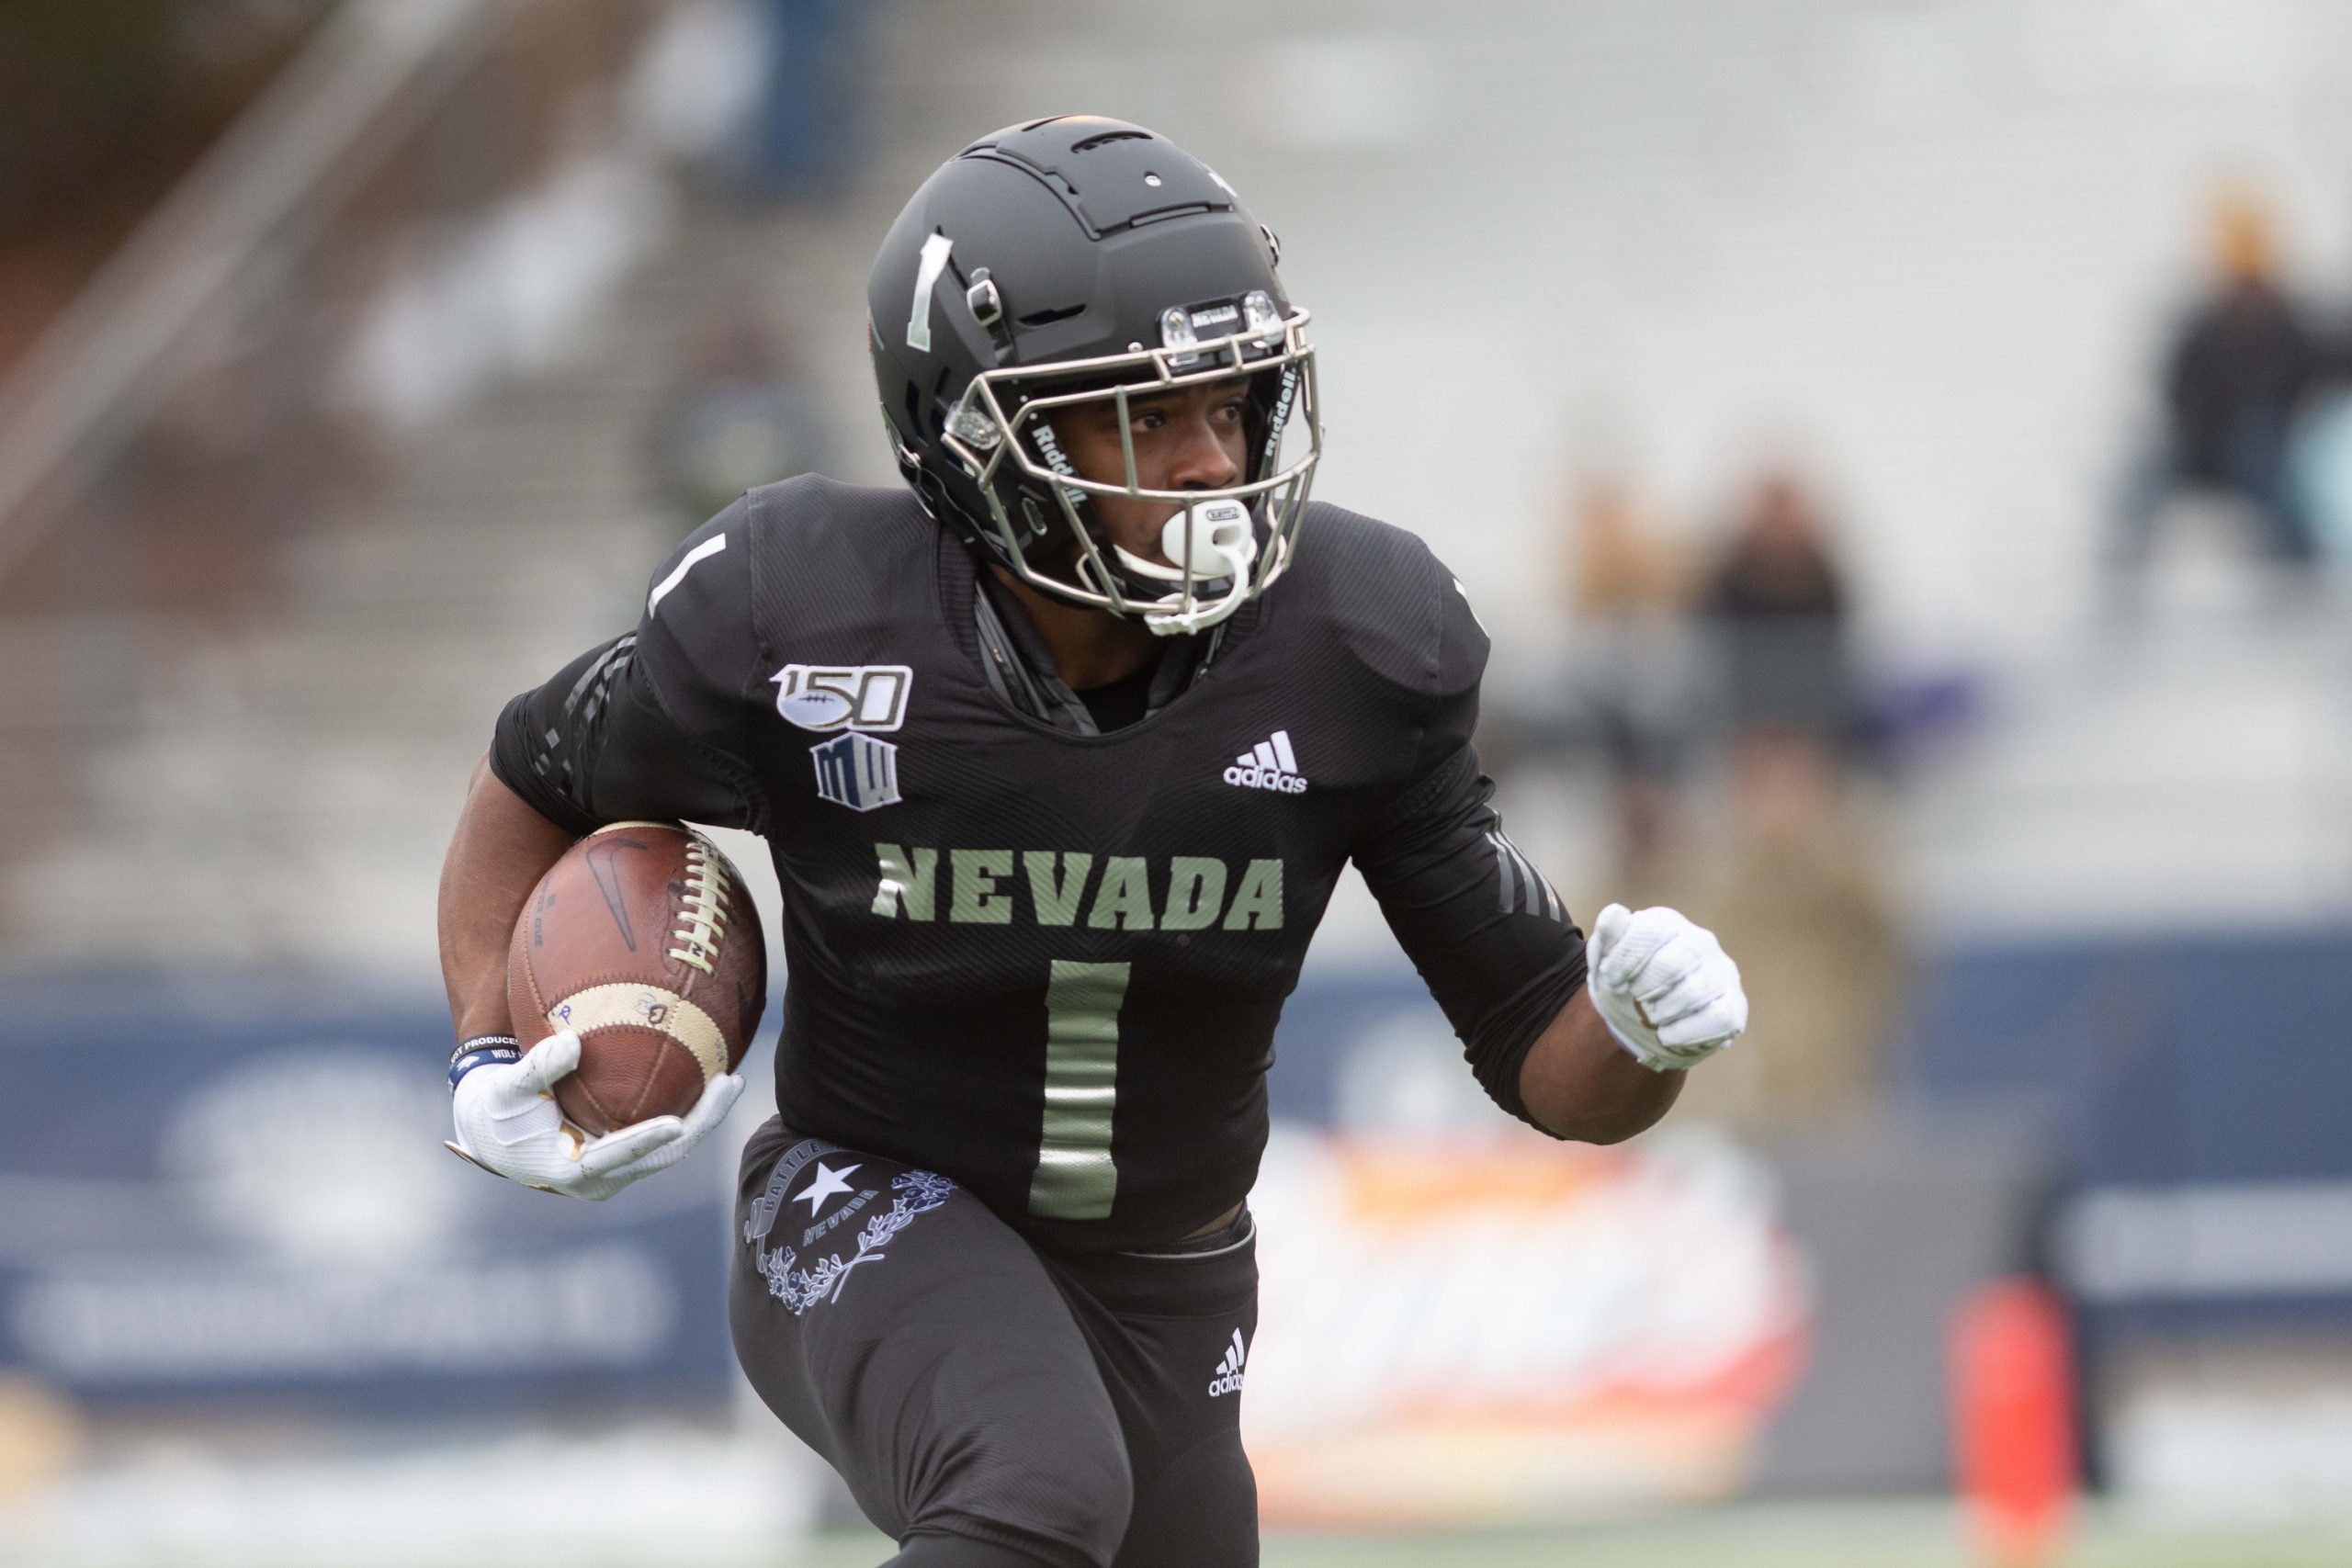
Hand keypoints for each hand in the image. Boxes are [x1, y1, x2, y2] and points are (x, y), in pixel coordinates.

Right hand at [447, 1031, 744, 1199]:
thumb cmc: (497, 1107)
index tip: (676, 1123)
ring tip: (733, 1080)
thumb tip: (571, 1043)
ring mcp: (617, 1171)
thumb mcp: (506, 1088)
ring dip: (704, 1117)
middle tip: (730, 1083)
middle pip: (662, 1155)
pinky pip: (666, 1139)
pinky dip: (690, 1112)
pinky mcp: (626, 1158)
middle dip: (700, 1123)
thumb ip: (537, 1068)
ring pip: (671, 1149)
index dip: (646, 1141)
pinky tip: (712, 1081)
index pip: (616, 1156)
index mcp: (570, 1171)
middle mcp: (600, 1179)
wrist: (495, 1132)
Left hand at [1587, 903, 1747, 1072]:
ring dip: (1662, 1012)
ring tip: (1653, 1016)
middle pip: (1671, 964)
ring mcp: (1722, 973)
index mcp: (1666, 924)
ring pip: (1694, 992)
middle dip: (1644, 989)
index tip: (1612, 980)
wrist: (1644, 1022)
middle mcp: (1701, 942)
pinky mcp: (1734, 1005)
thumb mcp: (1605, 959)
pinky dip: (1684, 1032)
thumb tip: (1614, 914)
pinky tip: (1667, 1033)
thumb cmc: (1627, 983)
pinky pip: (1717, 1018)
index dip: (1624, 960)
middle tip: (1637, 1000)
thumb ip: (1609, 935)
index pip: (1648, 932)